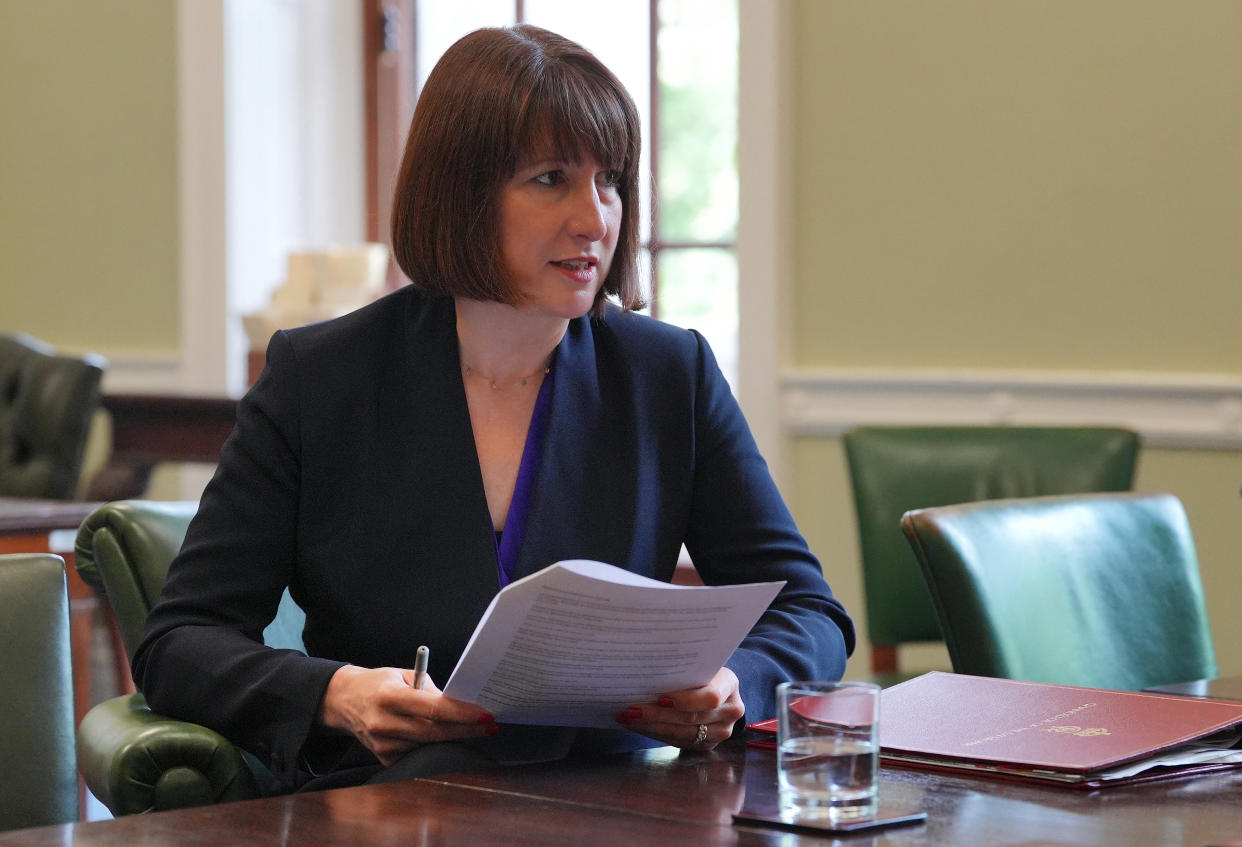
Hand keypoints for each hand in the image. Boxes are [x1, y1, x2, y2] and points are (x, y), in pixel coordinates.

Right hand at [318, 665, 498, 765]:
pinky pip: (417, 752)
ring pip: (429, 744)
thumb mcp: (403, 675)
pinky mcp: (384, 757)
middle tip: (489, 725)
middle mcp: (384, 723)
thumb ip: (429, 689)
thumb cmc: (379, 683)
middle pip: (436, 732)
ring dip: (452, 737)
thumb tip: (459, 704)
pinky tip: (439, 734)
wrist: (345, 700)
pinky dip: (432, 744)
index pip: (434, 709)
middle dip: (466, 730)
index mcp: (389, 697)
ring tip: (470, 727)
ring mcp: (382, 744)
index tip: (485, 715)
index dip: (463, 714)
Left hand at [614, 667, 743, 750]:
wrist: (716, 689)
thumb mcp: (697, 665)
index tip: (659, 698)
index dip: (685, 700)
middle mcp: (731, 711)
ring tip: (628, 718)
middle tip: (631, 710)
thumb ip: (682, 670)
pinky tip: (639, 726)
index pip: (710, 697)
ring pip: (683, 734)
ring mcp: (722, 731)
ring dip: (652, 727)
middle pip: (692, 718)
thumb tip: (644, 672)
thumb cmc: (701, 672)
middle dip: (657, 715)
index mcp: (729, 685)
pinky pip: (679, 742)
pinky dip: (657, 734)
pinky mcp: (708, 744)